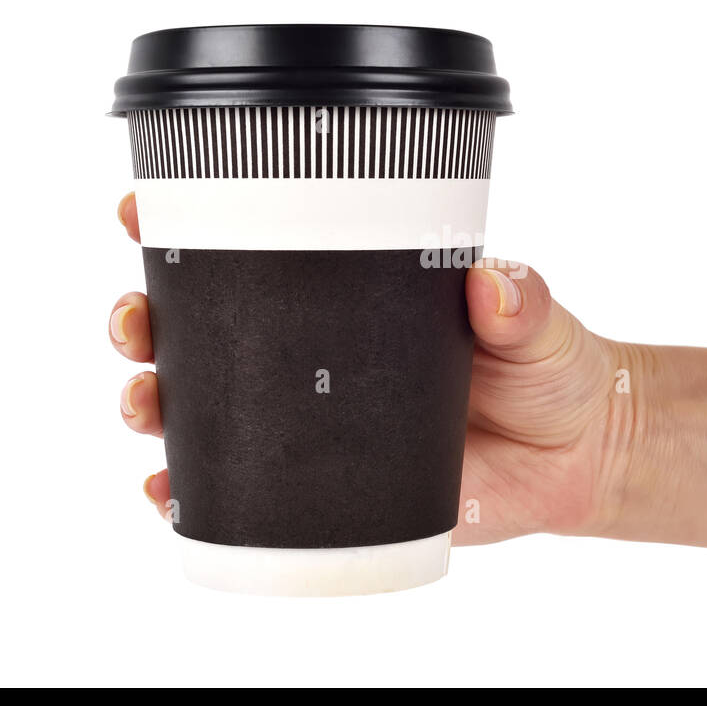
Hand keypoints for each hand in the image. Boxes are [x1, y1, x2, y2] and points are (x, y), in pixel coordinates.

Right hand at [109, 192, 633, 544]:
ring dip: (154, 405)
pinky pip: (241, 496)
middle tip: (135, 322)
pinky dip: (193, 495)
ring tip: (144, 407)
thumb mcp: (536, 321)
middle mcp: (314, 358)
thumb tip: (490, 284)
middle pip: (199, 333)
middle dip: (145, 321)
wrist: (571, 458)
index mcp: (349, 298)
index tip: (139, 210)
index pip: (254, 252)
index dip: (183, 229)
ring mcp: (313, 427)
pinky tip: (169, 495)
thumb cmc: (545, 370)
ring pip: (203, 412)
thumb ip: (520, 300)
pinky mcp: (326, 491)